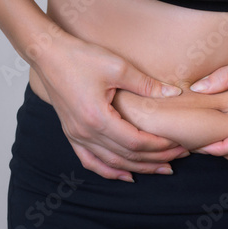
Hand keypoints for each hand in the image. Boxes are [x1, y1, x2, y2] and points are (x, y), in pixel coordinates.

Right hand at [32, 32, 187, 181]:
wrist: (48, 54)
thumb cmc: (80, 56)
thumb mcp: (118, 67)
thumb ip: (146, 84)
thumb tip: (173, 93)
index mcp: (97, 118)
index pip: (136, 142)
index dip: (160, 146)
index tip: (179, 143)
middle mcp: (85, 132)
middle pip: (127, 157)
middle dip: (156, 159)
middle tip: (179, 157)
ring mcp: (76, 135)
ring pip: (111, 163)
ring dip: (138, 168)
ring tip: (161, 169)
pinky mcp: (72, 133)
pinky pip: (91, 161)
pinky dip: (109, 170)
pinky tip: (125, 174)